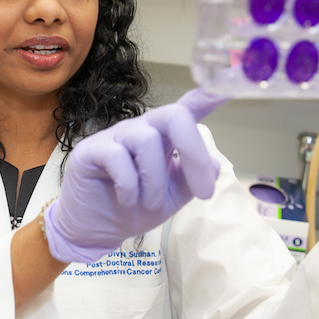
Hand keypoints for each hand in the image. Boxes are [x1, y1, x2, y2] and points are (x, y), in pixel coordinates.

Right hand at [43, 89, 226, 263]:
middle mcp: (140, 130)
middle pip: (173, 115)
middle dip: (194, 151)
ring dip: (155, 181)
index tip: (228, 89)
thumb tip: (215, 166)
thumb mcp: (171, 198)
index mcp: (162, 138)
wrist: (95, 229)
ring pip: (146, 140)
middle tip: (203, 191)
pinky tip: (126, 200)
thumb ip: (191, 181)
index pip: (186, 111)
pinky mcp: (90, 150)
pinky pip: (117, 157)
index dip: (207, 97)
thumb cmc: (133, 208)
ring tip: (150, 204)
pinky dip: (129, 185)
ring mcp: (114, 137)